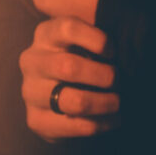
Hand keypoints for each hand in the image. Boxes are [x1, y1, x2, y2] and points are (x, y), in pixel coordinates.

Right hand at [20, 16, 119, 140]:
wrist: (57, 94)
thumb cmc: (82, 59)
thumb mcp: (86, 39)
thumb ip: (97, 30)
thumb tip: (125, 35)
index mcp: (45, 34)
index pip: (68, 28)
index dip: (97, 40)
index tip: (114, 52)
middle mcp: (31, 61)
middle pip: (69, 67)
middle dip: (104, 77)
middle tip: (120, 82)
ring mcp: (30, 92)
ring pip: (74, 101)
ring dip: (104, 103)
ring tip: (118, 103)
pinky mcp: (36, 120)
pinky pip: (75, 126)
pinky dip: (101, 124)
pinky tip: (113, 119)